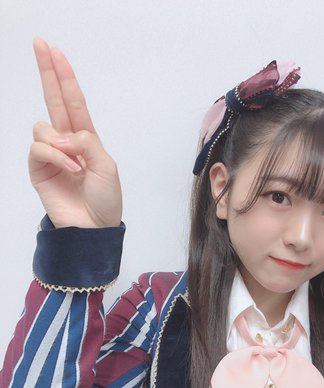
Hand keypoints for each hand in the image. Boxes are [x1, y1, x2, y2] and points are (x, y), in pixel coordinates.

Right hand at [29, 38, 121, 227]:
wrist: (94, 228)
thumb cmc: (106, 200)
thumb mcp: (106, 166)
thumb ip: (86, 142)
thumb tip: (62, 135)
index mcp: (86, 138)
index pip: (73, 100)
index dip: (64, 76)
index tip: (55, 51)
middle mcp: (66, 142)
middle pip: (53, 100)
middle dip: (47, 72)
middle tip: (39, 44)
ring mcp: (51, 155)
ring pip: (43, 127)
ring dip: (61, 144)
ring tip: (76, 166)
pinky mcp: (38, 169)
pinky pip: (38, 147)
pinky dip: (54, 156)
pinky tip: (69, 170)